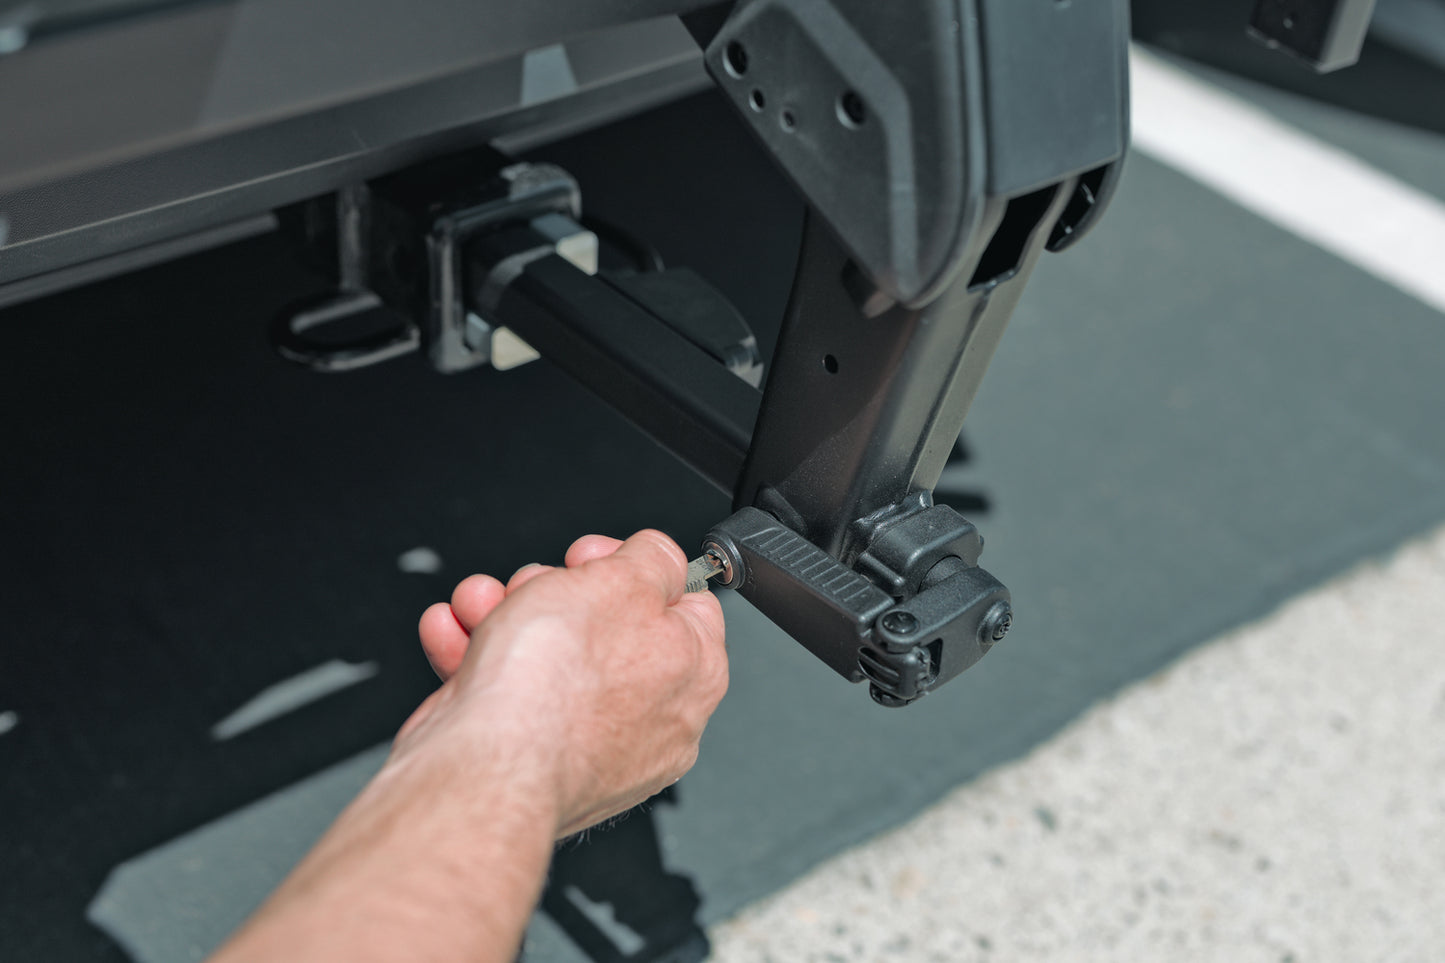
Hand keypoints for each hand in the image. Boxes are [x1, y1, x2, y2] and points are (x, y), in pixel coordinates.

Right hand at [406, 529, 728, 835]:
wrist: (484, 767)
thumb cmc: (556, 685)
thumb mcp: (620, 578)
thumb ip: (653, 557)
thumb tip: (658, 558)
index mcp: (693, 672)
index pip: (686, 602)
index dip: (635, 566)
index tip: (597, 556)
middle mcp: (655, 719)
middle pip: (607, 625)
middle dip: (556, 590)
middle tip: (536, 584)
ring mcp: (594, 747)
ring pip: (549, 656)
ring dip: (503, 616)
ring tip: (479, 603)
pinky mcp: (536, 763)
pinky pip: (510, 695)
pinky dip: (476, 659)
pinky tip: (451, 631)